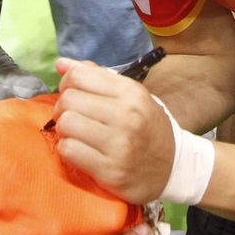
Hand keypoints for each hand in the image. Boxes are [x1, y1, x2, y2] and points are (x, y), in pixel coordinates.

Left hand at [51, 57, 174, 202]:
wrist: (172, 167)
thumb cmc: (146, 127)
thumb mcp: (132, 96)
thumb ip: (97, 77)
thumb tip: (61, 64)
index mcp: (132, 93)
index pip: (79, 75)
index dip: (67, 82)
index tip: (72, 92)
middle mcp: (127, 116)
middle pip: (69, 99)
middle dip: (63, 107)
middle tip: (72, 116)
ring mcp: (119, 145)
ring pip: (66, 124)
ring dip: (64, 129)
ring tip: (75, 133)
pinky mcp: (110, 171)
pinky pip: (68, 150)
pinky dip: (67, 149)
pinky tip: (79, 150)